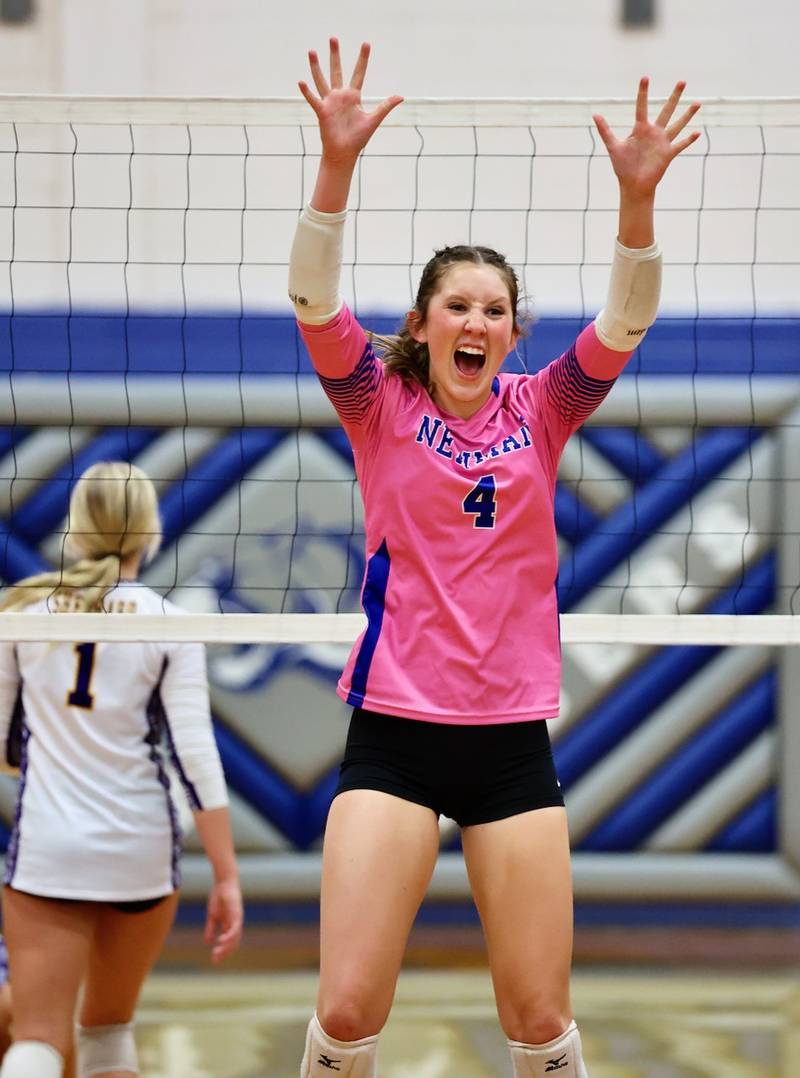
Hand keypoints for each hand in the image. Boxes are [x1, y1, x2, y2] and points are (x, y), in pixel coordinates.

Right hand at [204, 877, 242, 963]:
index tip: (214, 960)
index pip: (229, 943)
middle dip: (224, 953)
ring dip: (226, 947)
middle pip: (233, 944)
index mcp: (229, 925)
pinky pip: (234, 928)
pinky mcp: (237, 914)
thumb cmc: (218, 897)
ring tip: (216, 952)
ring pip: (235, 938)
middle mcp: (235, 925)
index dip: (222, 952)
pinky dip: (229, 936)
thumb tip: (208, 942)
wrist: (223, 883)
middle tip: (214, 960)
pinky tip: (220, 941)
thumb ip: (211, 929)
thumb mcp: (212, 916)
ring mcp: (237, 920)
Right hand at [299, 38, 402, 165]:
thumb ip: (385, 106)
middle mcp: (340, 96)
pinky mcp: (322, 112)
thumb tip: (401, 96)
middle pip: (337, 70)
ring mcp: (330, 103)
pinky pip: (314, 100)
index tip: (366, 44)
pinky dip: (307, 92)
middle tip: (333, 38)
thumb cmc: (358, 139)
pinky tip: (301, 82)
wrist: (344, 153)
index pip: (359, 73)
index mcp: (353, 96)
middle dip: (335, 55)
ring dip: (316, 67)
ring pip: (322, 80)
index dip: (363, 59)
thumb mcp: (373, 120)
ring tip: (312, 51)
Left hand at [594, 78, 700, 199]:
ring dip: (687, 115)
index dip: (643, 93)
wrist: (632, 185)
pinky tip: (697, 133)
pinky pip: (680, 145)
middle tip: (682, 81)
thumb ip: (605, 131)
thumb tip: (595, 114)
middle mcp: (654, 132)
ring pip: (677, 125)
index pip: (641, 107)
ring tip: (698, 103)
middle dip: (674, 97)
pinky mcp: (668, 154)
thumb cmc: (623, 166)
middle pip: (666, 110)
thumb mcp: (613, 146)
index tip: (645, 78)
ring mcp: (662, 142)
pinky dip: (688, 140)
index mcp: (640, 129)